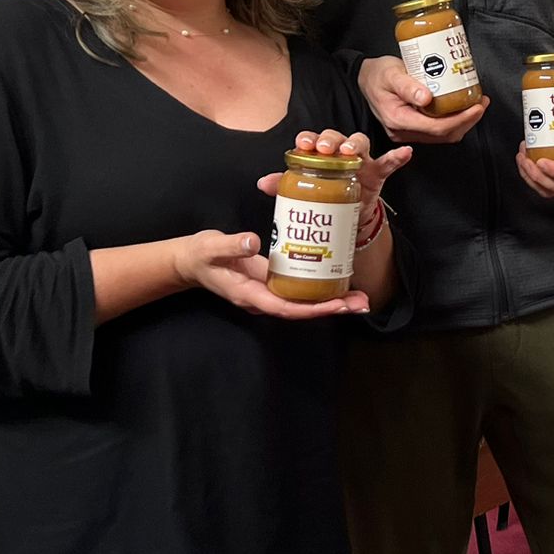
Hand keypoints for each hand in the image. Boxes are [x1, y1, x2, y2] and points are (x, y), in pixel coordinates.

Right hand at [172, 230, 370, 318]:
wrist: (191, 261)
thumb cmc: (200, 255)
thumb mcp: (211, 247)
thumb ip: (231, 246)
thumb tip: (253, 242)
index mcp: (249, 295)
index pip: (286, 308)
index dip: (313, 308)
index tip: (338, 305)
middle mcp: (263, 298)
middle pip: (302, 310)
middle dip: (332, 308)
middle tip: (361, 304)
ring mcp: (269, 292)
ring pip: (304, 302)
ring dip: (332, 301)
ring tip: (360, 298)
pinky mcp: (273, 282)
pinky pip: (300, 290)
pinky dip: (320, 289)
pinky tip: (339, 282)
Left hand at [254, 128, 413, 227]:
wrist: (346, 219)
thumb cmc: (323, 197)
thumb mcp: (304, 192)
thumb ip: (284, 185)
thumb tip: (262, 183)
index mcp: (321, 156)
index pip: (314, 141)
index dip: (309, 139)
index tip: (302, 143)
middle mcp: (340, 153)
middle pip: (337, 137)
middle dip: (331, 139)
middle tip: (324, 148)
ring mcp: (361, 162)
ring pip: (361, 144)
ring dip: (356, 144)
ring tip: (351, 150)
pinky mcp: (377, 173)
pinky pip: (389, 162)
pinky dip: (397, 156)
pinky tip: (405, 153)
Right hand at [359, 55, 487, 144]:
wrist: (366, 78)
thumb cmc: (377, 74)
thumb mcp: (390, 73)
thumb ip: (407, 85)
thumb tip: (426, 98)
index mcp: (398, 119)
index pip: (436, 127)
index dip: (460, 119)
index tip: (476, 107)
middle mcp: (403, 131)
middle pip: (443, 134)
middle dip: (467, 121)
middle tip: (481, 103)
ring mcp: (408, 132)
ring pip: (443, 135)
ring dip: (463, 122)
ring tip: (476, 103)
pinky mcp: (414, 128)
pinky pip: (438, 130)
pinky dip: (454, 120)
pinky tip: (462, 107)